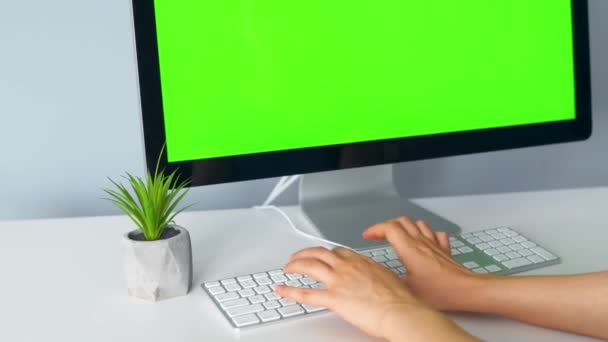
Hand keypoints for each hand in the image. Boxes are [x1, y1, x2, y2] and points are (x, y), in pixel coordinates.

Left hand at [276, 247, 473, 341]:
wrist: (401, 310)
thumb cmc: (400, 299)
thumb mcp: (388, 277)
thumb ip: (376, 274)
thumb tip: (376, 279)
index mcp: (361, 261)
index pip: (337, 251)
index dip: (325, 252)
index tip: (321, 254)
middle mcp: (347, 267)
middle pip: (319, 253)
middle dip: (304, 253)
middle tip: (297, 257)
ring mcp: (338, 281)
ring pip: (309, 266)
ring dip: (295, 265)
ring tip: (287, 268)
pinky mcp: (333, 298)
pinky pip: (306, 293)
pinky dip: (290, 291)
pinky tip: (282, 290)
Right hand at [363, 217, 487, 310]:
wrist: (466, 291)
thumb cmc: (441, 292)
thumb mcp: (408, 289)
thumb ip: (392, 280)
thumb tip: (381, 278)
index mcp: (409, 249)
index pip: (389, 228)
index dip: (375, 229)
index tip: (367, 236)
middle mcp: (421, 242)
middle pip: (401, 221)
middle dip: (387, 225)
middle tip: (379, 235)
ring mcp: (434, 244)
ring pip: (418, 223)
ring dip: (405, 226)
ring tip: (398, 235)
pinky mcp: (444, 249)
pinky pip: (435, 233)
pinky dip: (426, 233)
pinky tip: (424, 240)